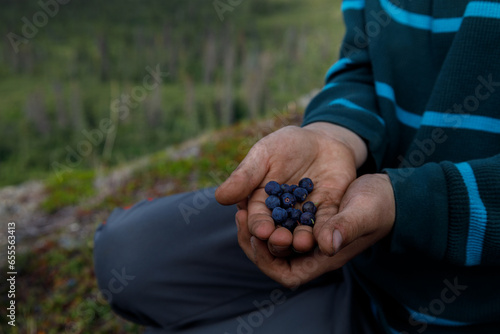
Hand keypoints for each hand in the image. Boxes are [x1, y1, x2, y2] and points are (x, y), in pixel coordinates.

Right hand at [215, 123, 366, 255]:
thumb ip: (245, 175)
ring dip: (301, 240)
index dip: (258, 225)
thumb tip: (219, 197)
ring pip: (301, 232)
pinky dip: (326, 231)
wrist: (322, 138)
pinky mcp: (328, 212)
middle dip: (278, 238)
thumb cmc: (286, 144)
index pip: (257, 218)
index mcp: (261, 202)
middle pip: (277, 232)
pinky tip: (327, 237)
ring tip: (303, 243)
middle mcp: (282, 214)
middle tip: (281, 240)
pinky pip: (326, 223)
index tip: (262, 231)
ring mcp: (305, 215)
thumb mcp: (264, 154)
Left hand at [236, 173, 395, 287]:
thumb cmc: (379, 206)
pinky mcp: (306, 213)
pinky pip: (280, 217)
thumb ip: (346, 228)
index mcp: (324, 256)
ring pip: (274, 236)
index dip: (268, 261)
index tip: (256, 238)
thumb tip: (324, 244)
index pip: (288, 274)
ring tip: (242, 205)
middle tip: (240, 218)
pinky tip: (257, 192)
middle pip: (274, 257)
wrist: (386, 192)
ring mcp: (307, 230)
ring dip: (257, 225)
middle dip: (255, 241)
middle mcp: (312, 248)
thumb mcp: (364, 214)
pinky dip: (268, 210)